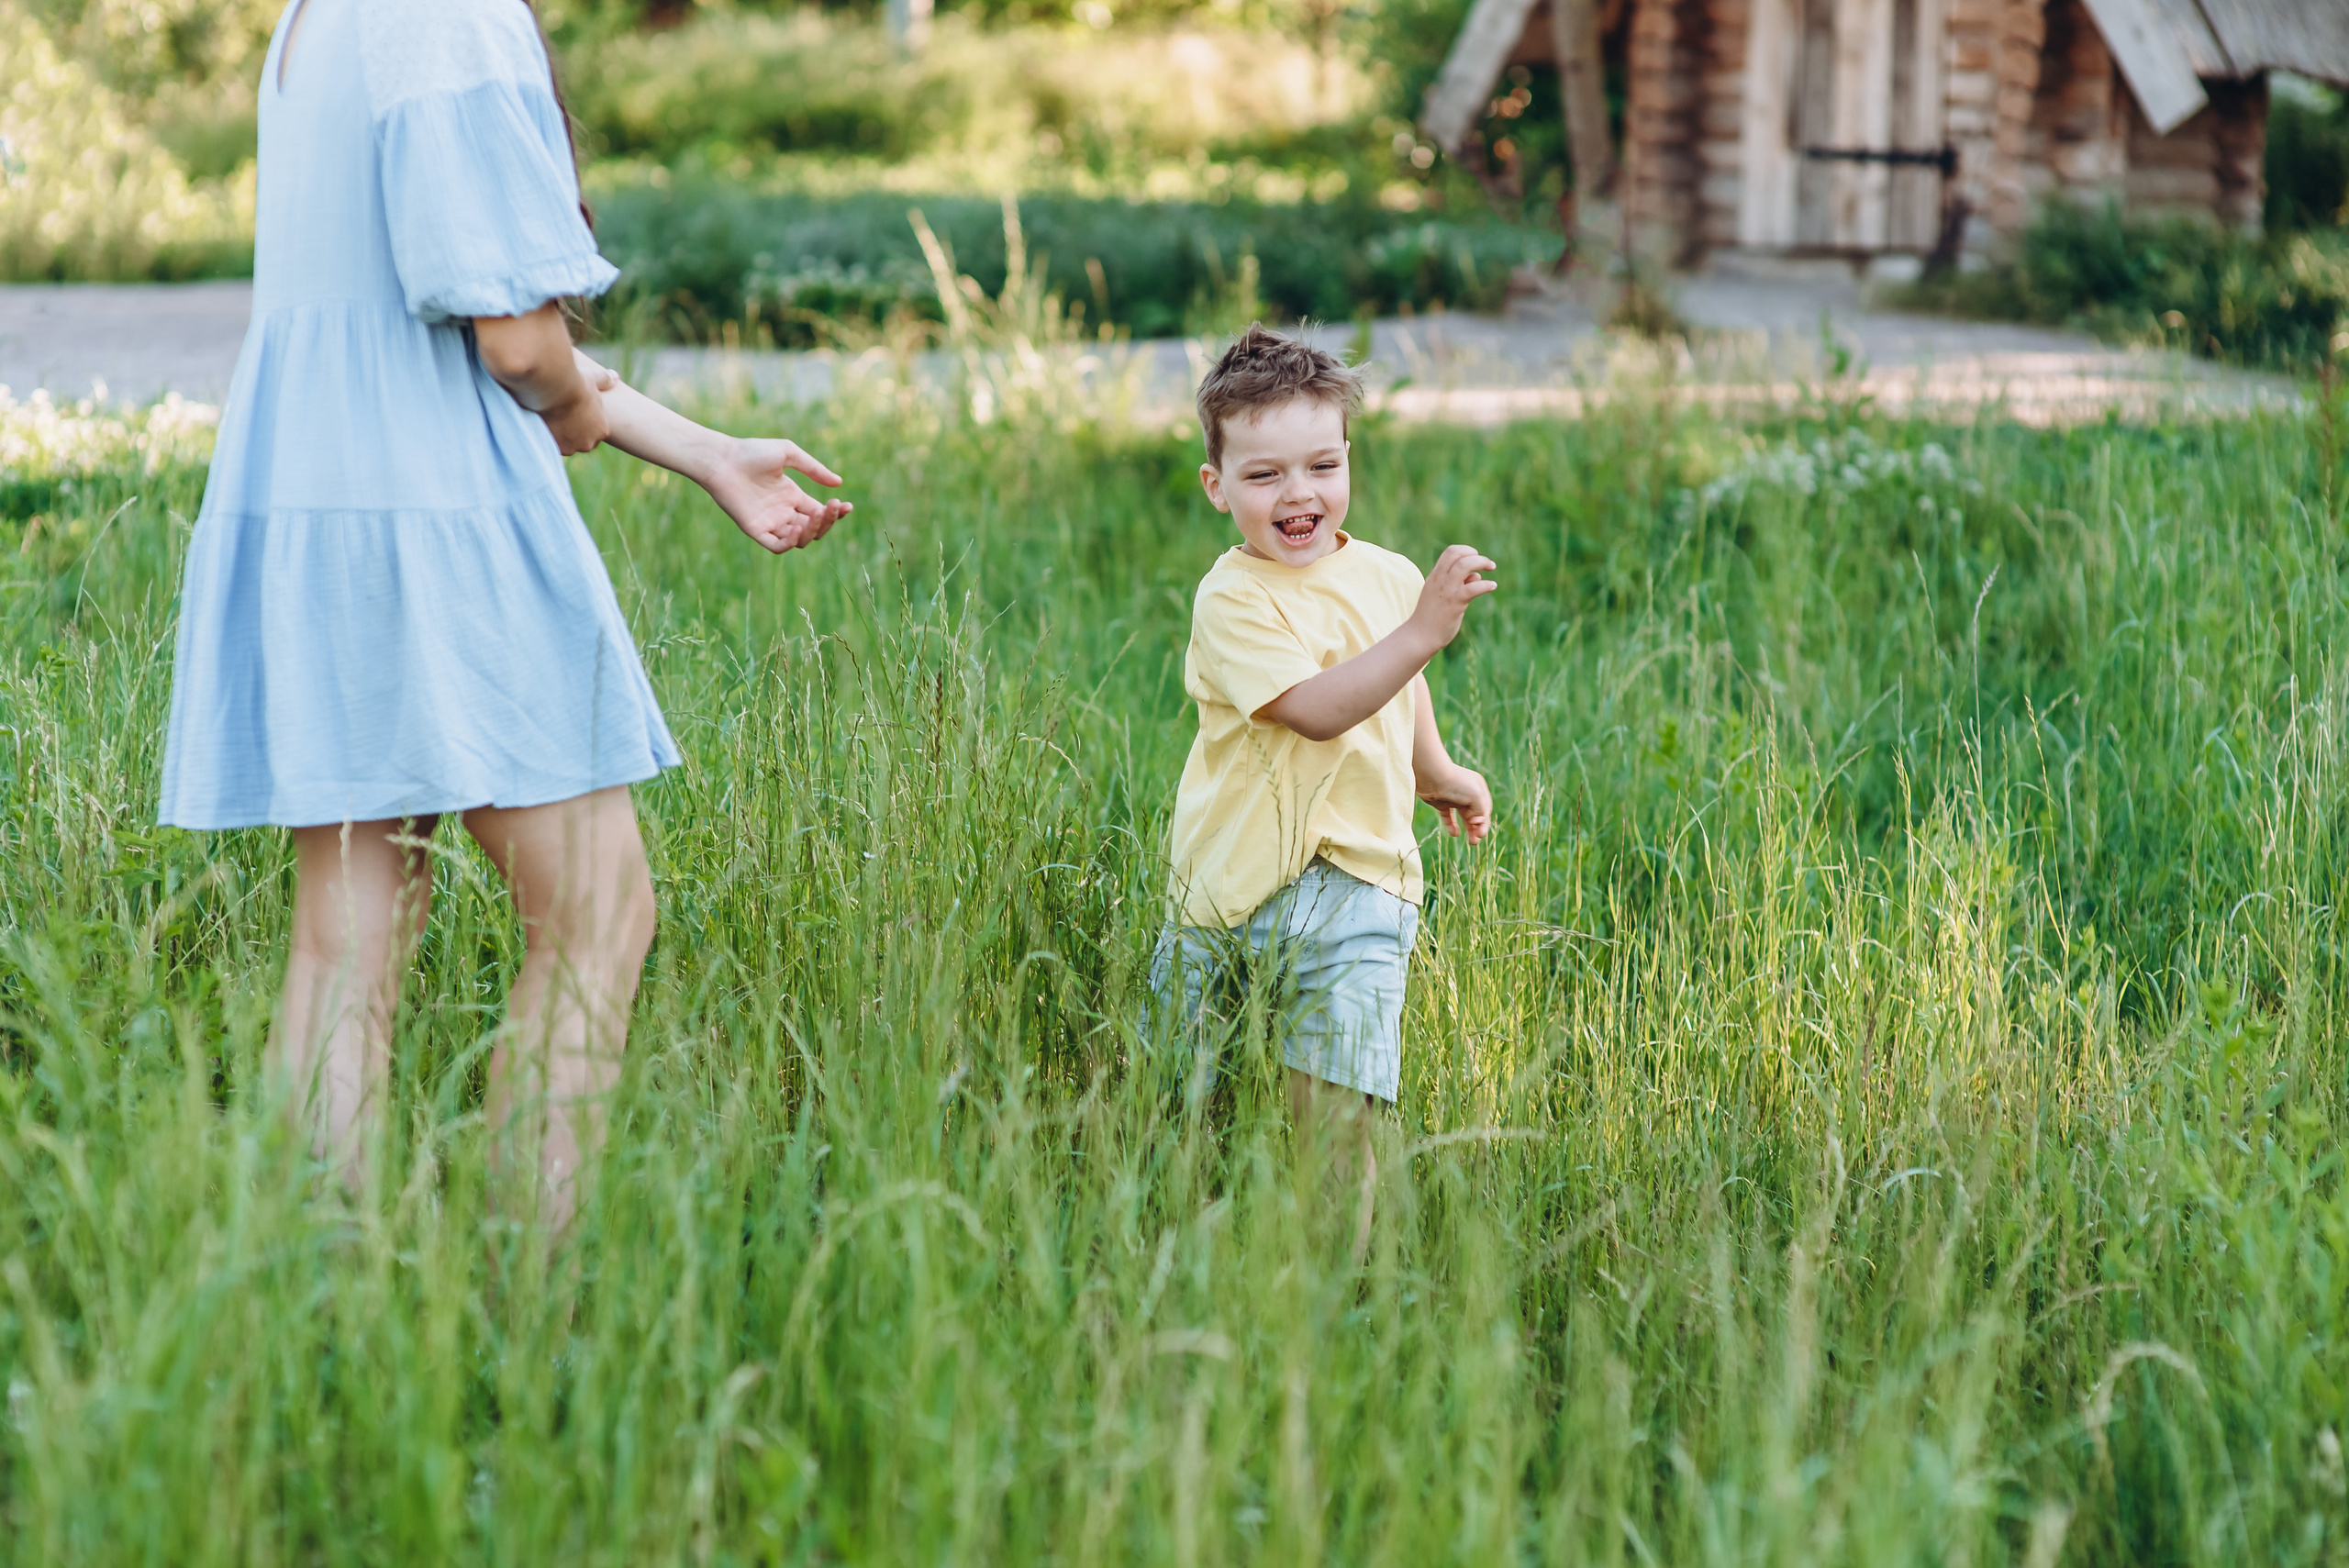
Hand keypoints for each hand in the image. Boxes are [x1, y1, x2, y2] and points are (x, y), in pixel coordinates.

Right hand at [538, 383, 609, 455]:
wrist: (554, 387)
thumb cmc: (575, 381)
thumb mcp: (593, 378)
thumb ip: (604, 380)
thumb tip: (614, 376)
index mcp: (602, 429)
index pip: (594, 433)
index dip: (583, 424)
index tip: (573, 414)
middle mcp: (588, 442)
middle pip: (580, 442)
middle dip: (572, 433)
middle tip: (561, 416)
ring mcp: (571, 447)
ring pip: (564, 445)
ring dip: (558, 436)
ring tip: (549, 418)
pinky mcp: (553, 447)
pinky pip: (550, 445)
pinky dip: (545, 436)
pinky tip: (541, 423)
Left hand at [701, 437, 852, 553]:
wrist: (722, 459)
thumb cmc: (752, 452)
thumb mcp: (788, 454)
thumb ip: (813, 469)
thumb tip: (839, 483)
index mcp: (791, 496)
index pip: (819, 512)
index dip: (835, 512)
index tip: (846, 505)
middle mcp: (783, 512)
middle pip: (813, 528)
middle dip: (827, 521)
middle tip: (833, 507)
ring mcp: (769, 522)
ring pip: (799, 540)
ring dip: (812, 532)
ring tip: (815, 516)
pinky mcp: (755, 530)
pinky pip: (777, 546)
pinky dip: (790, 543)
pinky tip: (797, 528)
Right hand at [1406, 545, 1498, 652]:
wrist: (1420, 636)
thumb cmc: (1431, 616)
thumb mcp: (1441, 594)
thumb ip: (1457, 582)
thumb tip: (1476, 575)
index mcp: (1435, 576)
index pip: (1451, 552)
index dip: (1466, 551)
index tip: (1476, 560)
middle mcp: (1440, 580)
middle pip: (1457, 554)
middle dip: (1476, 555)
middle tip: (1488, 564)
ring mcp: (1447, 591)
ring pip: (1464, 566)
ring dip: (1481, 562)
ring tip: (1492, 567)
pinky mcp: (1455, 603)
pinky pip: (1473, 588)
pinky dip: (1486, 584)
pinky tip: (1492, 586)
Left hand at [1418, 761, 1493, 843]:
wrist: (1431, 776)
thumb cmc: (1456, 784)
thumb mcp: (1476, 796)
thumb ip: (1481, 810)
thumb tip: (1476, 821)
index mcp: (1478, 788)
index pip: (1485, 809)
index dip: (1484, 822)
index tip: (1480, 832)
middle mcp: (1467, 793)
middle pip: (1475, 814)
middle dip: (1477, 829)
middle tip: (1475, 842)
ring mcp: (1454, 798)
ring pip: (1464, 817)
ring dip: (1469, 829)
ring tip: (1471, 842)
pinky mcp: (1441, 803)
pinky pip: (1448, 817)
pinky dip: (1452, 825)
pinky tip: (1455, 834)